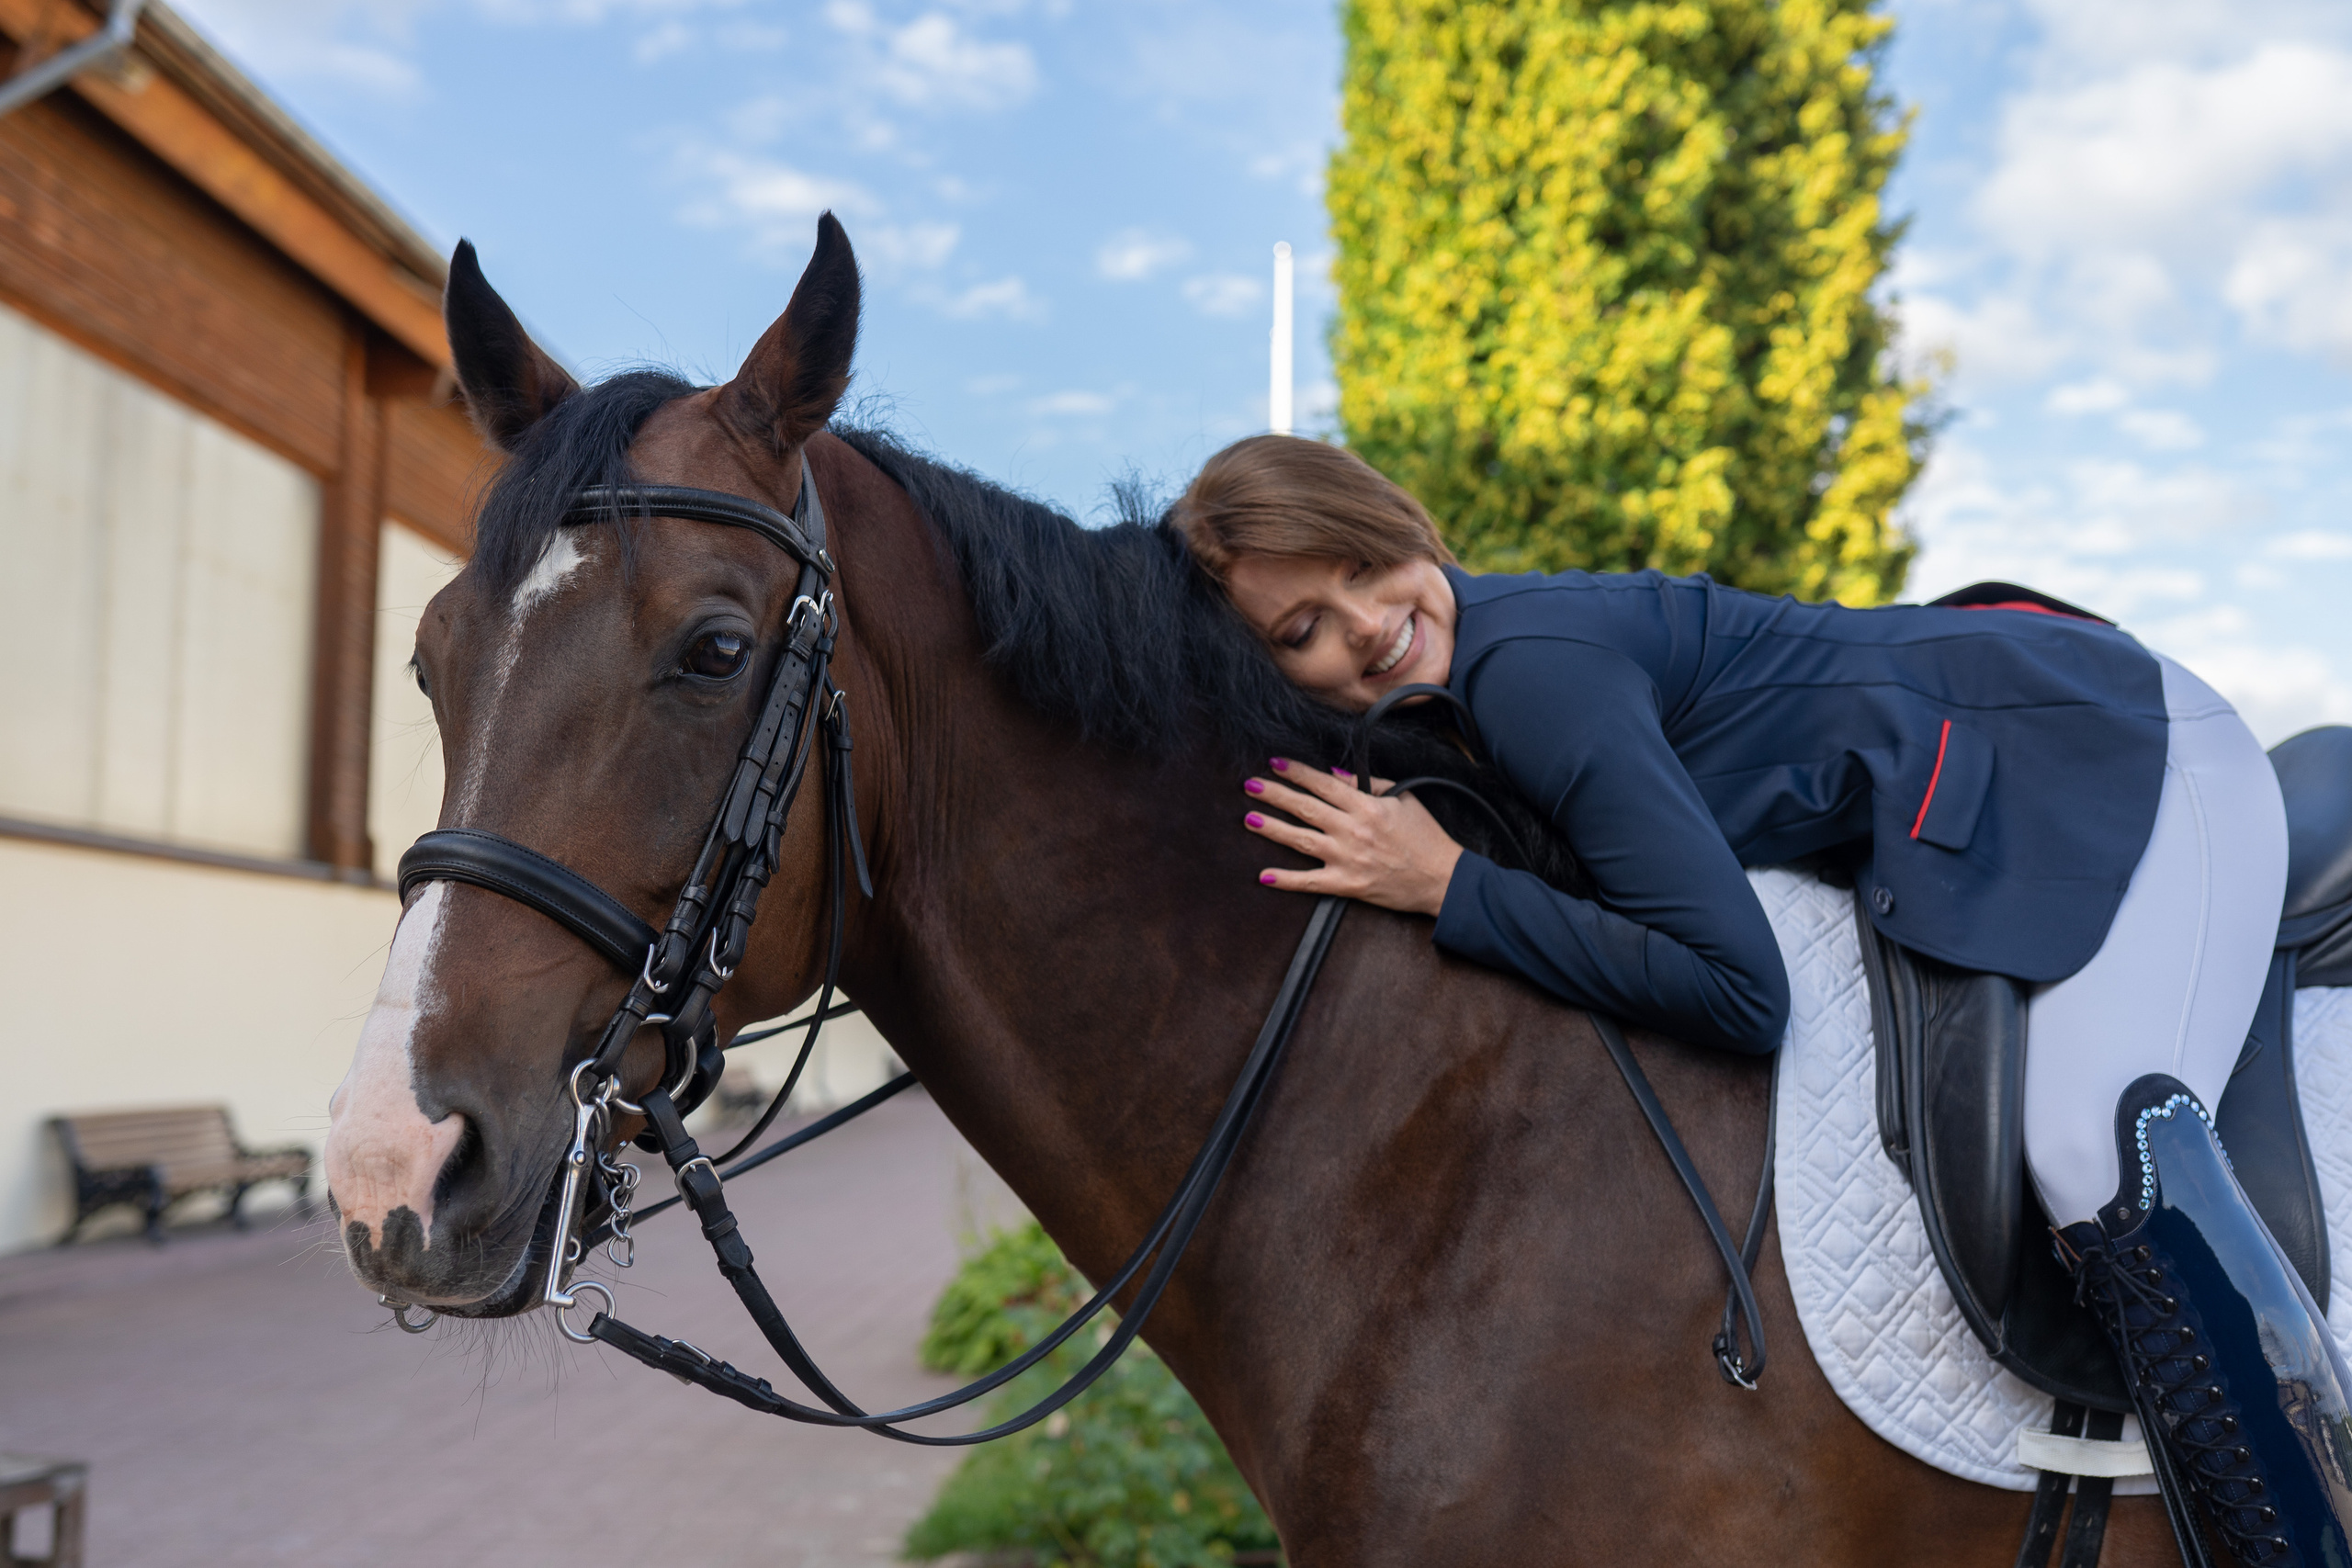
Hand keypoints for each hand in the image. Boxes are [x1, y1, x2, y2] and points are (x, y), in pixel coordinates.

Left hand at [1243, 758, 1464, 916]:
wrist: (1442, 878)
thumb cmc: (1426, 837)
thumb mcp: (1404, 798)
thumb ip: (1369, 784)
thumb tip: (1334, 775)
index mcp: (1367, 806)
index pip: (1323, 784)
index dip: (1297, 772)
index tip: (1275, 763)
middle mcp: (1353, 830)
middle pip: (1306, 808)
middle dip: (1275, 794)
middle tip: (1250, 784)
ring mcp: (1348, 858)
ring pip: (1301, 840)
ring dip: (1273, 829)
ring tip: (1249, 819)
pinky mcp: (1348, 885)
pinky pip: (1311, 882)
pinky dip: (1287, 880)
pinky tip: (1264, 876)